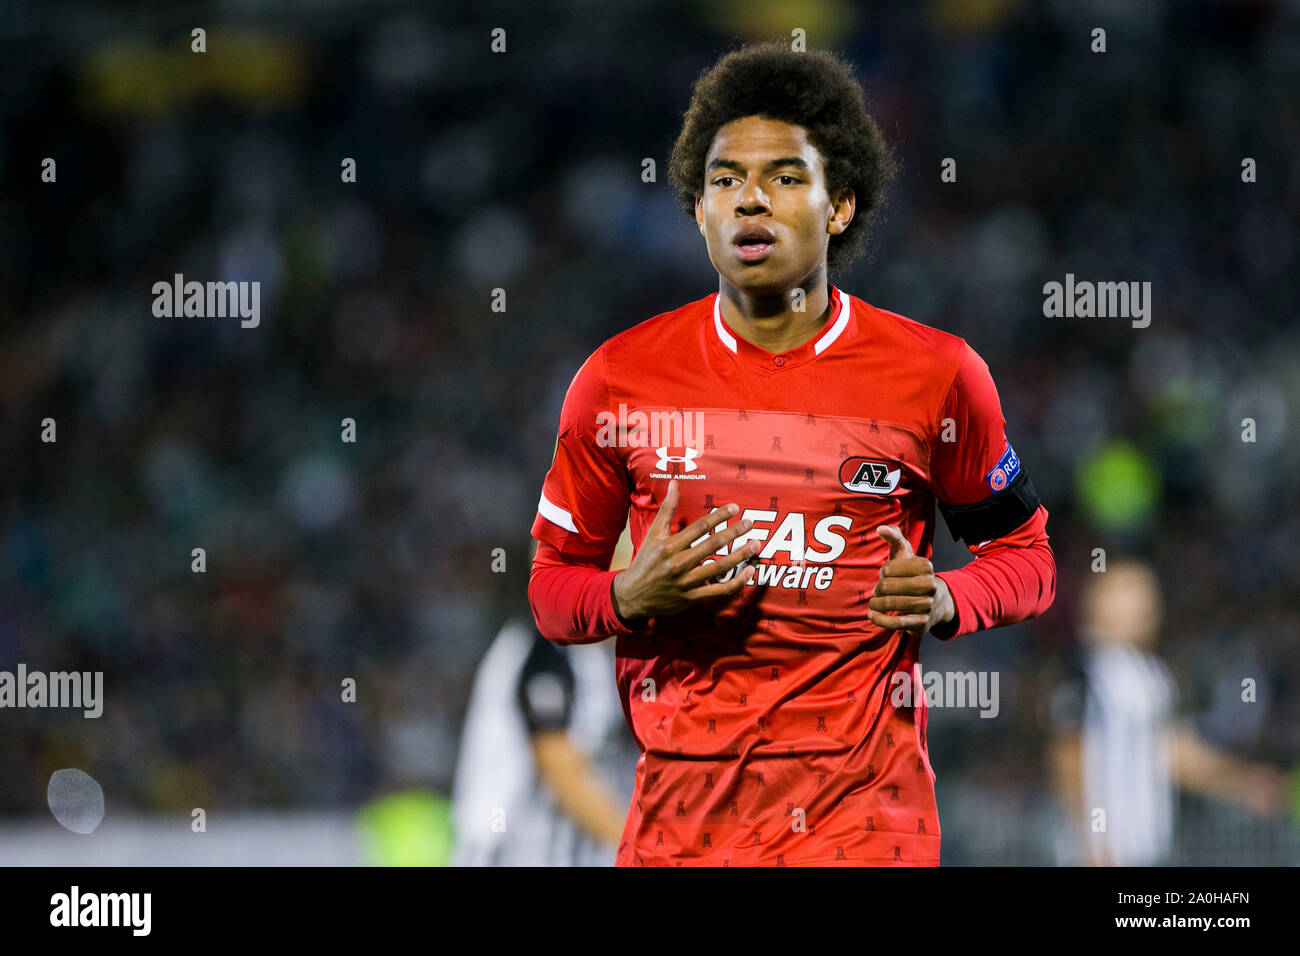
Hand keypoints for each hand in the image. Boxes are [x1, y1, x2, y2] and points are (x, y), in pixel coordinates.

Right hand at [612, 479, 758, 620]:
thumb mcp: (653, 533)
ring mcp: (686, 582)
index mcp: (669, 546)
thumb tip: (674, 483)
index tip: (734, 508)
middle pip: (712, 545)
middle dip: (733, 533)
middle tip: (750, 523)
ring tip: (755, 544)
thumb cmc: (646, 560)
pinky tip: (748, 572)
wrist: (633, 594)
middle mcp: (678, 563)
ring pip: (719, 568)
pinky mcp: (692, 597)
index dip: (718, 516)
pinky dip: (736, 582)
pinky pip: (719, 590)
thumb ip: (667, 509)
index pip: (699, 528)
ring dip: (740, 555)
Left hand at [868, 525, 954, 635]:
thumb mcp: (905, 554)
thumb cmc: (912, 574)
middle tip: (879, 590)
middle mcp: (930, 585)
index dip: (882, 572)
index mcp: (925, 565)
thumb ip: (894, 537)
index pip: (888, 568)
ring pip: (890, 604)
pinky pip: (896, 623)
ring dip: (876, 604)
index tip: (886, 574)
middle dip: (878, 589)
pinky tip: (872, 616)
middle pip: (887, 586)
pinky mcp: (922, 623)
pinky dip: (880, 620)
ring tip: (874, 603)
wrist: (935, 603)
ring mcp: (927, 605)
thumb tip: (880, 528)